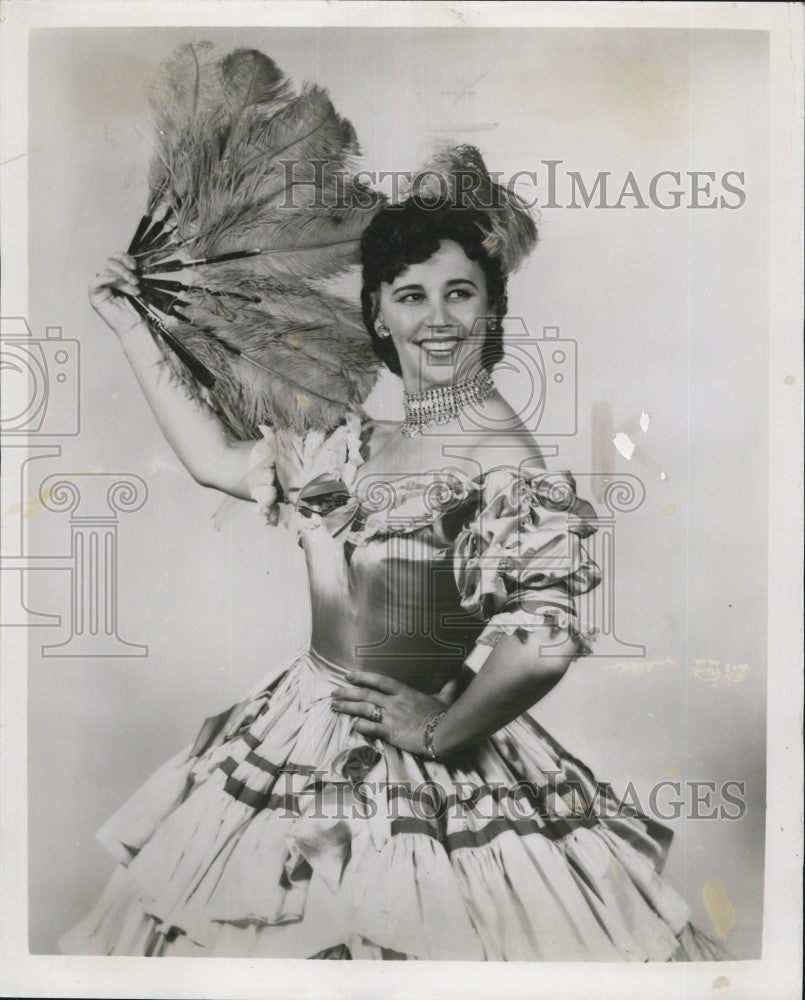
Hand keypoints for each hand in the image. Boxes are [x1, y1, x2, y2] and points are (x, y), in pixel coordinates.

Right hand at [89, 253, 143, 336]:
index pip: (116, 258)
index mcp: (117, 275)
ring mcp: (100, 287)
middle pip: (109, 262)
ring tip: (133, 287)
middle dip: (123, 269)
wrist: (137, 327)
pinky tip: (117, 283)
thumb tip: (137, 262)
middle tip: (135, 280)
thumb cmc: (139, 310)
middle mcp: (107, 279)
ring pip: (104, 269)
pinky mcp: (95, 297)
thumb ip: (133, 273)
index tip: (136, 265)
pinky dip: (106, 279)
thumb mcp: (139, 286)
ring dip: (120, 276)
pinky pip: (95, 282)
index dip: (124, 258)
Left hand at [330, 671, 464, 755]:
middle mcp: (394, 703)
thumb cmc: (444, 715)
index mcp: (404, 692)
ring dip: (347, 707)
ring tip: (334, 706)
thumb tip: (457, 675)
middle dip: (347, 693)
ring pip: (364, 710)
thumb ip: (447, 686)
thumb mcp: (445, 698)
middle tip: (333, 692)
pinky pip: (371, 728)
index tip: (349, 676)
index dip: (363, 677)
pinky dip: (360, 726)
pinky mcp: (391, 733)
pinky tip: (350, 725)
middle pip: (365, 695)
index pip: (379, 681)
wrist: (443, 733)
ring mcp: (391, 717)